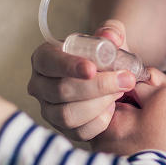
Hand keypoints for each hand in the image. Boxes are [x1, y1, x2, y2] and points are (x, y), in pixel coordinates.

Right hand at [27, 19, 136, 140]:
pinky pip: (79, 132)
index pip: (49, 62)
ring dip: (100, 104)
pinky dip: (100, 121)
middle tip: (126, 79)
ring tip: (119, 92)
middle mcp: (39, 85)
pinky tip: (111, 108)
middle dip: (98, 86)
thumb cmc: (103, 55)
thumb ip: (111, 32)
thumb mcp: (108, 38)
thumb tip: (111, 37)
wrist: (108, 76)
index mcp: (44, 58)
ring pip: (67, 115)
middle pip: (61, 91)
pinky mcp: (63, 129)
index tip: (92, 68)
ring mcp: (48, 110)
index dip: (69, 66)